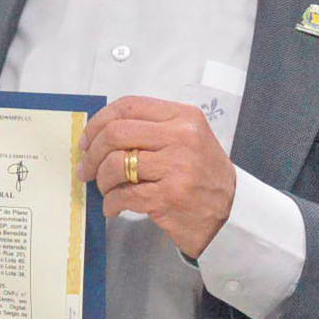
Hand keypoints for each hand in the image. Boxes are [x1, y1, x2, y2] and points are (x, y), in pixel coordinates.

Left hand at [81, 97, 237, 259]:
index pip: (128, 106)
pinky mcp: (169, 196)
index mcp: (183, 117)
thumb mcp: (187, 138)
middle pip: (116, 133)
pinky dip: (111, 203)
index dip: (98, 122)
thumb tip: (101, 133)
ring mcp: (177, 167)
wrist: (231, 212)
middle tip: (87, 168)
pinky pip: (124, 195)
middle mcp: (182, 137)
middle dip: (92, 153)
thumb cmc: (203, 175)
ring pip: (116, 164)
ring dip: (102, 180)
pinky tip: (114, 206)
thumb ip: (152, 129)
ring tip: (106, 189)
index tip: (87, 140)